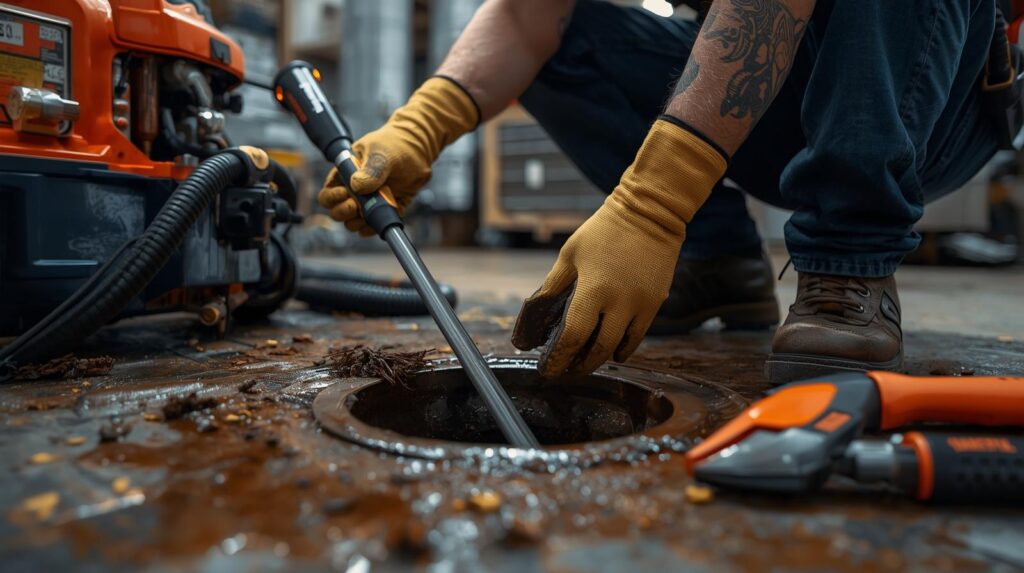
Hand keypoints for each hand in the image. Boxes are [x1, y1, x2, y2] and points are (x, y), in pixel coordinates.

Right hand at [318, 76, 478, 235]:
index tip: (345, 193)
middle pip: (337, 212)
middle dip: (344, 213)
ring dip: (358, 223)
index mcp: (345, 175)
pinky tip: (379, 223)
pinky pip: (375, 225)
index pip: (327, 194)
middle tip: (356, 206)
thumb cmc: (394, 144)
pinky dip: (375, 228)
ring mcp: (370, 202)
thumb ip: (371, 169)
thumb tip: (357, 186)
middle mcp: (354, 192)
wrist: (418, 149)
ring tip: (368, 214)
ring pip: (354, 222)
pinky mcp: (386, 210)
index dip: (332, 199)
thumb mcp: (380, 152)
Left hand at [512, 118, 727, 377]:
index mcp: (593, 290)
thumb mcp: (569, 255)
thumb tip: (534, 318)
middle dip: (578, 367)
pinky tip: (610, 351)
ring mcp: (641, 306)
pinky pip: (637, 337)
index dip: (558, 359)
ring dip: (599, 360)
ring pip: (619, 348)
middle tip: (565, 372)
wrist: (650, 214)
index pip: (572, 338)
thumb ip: (553, 287)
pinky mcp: (655, 304)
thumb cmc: (603, 232)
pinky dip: (621, 348)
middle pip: (597, 351)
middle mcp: (619, 304)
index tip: (547, 370)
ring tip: (584, 363)